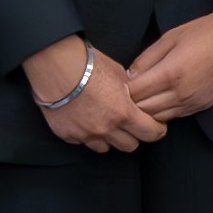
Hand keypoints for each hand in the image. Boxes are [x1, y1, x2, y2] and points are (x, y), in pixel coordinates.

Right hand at [26, 36, 164, 153]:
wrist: (55, 66)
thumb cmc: (87, 64)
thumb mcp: (118, 73)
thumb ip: (129, 90)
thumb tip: (133, 94)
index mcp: (124, 113)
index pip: (151, 133)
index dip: (156, 130)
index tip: (156, 126)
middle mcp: (106, 128)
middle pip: (130, 146)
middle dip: (132, 136)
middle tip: (129, 124)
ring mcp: (85, 134)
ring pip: (105, 148)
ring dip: (108, 138)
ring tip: (103, 123)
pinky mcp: (67, 135)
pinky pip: (82, 141)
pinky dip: (85, 134)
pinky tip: (82, 119)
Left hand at [123, 6, 212, 123]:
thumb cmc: (204, 32)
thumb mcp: (169, 38)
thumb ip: (146, 59)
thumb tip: (129, 76)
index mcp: (170, 73)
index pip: (135, 93)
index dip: (123, 89)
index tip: (119, 83)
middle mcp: (181, 93)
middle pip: (144, 110)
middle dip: (132, 102)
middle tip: (126, 92)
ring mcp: (192, 103)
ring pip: (158, 118)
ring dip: (147, 110)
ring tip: (142, 97)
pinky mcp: (201, 107)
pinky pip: (174, 116)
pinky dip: (163, 111)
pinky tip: (160, 99)